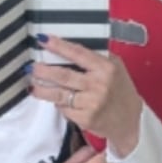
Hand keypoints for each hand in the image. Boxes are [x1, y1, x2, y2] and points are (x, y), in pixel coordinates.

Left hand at [28, 34, 143, 156]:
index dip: (59, 46)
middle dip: (44, 71)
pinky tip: (56, 101)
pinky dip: (59, 105)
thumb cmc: (120, 92)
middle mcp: (99, 85)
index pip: (78, 53)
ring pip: (60, 94)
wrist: (130, 122)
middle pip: (64, 75)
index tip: (43, 40)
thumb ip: (97, 58)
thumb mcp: (116, 68)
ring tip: (33, 86)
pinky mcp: (86, 118)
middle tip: (32, 67)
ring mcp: (92, 103)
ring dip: (43, 90)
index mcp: (106, 68)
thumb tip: (68, 47)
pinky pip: (65, 109)